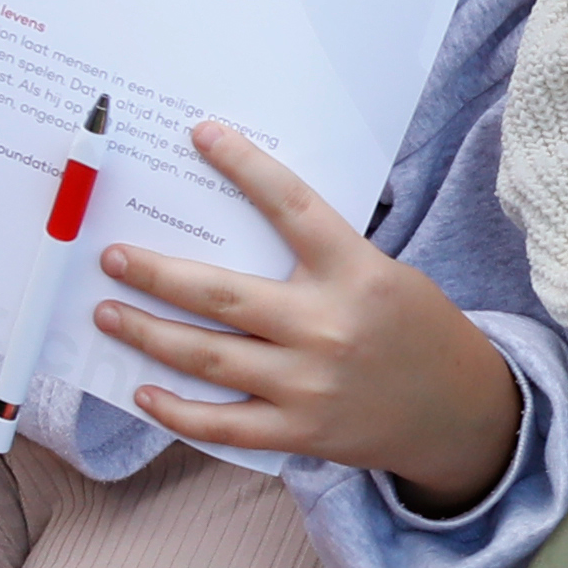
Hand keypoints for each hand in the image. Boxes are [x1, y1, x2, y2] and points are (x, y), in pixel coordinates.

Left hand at [91, 120, 524, 508]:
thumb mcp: (383, 275)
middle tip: (112, 256)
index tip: (201, 135)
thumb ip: (322, 260)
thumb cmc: (415, 331)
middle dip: (155, 273)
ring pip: (207, 356)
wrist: (460, 413)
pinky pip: (223, 424)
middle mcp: (327, 326)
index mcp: (355, 272)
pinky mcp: (300, 432)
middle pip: (219, 294)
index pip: (291, 206)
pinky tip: (144, 393)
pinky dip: (177, 412)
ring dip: (147, 333)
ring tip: (107, 313)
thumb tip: (241, 231)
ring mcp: (309, 385)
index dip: (244, 166)